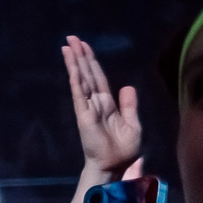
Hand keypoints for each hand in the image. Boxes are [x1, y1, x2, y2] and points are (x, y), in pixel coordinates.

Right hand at [60, 37, 141, 179]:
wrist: (115, 165)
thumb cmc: (124, 149)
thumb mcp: (133, 123)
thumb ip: (129, 105)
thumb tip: (127, 87)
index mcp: (107, 103)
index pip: (98, 77)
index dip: (91, 61)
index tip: (84, 45)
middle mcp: (95, 102)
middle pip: (87, 73)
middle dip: (80, 55)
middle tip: (71, 37)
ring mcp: (88, 107)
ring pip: (81, 80)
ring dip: (75, 63)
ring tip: (68, 46)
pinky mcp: (84, 115)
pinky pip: (79, 94)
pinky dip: (76, 80)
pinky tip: (73, 68)